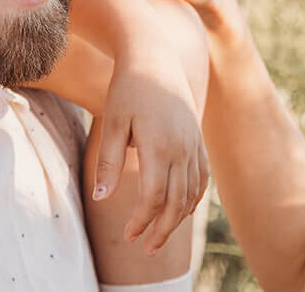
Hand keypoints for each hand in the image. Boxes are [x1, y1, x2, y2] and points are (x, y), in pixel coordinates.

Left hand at [91, 46, 209, 254]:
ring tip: (160, 235)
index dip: (141, 221)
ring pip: (192, 193)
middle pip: (177, 202)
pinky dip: (194, 198)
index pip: (154, 197)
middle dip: (161, 229)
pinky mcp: (198, 139)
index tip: (128, 235)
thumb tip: (101, 199)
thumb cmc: (128, 88)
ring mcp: (194, 143)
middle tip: (146, 249)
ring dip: (178, 219)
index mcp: (160, 145)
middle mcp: (183, 148)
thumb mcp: (112, 122)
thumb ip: (108, 161)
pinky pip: (202, 177)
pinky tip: (182, 210)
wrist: (156, 55)